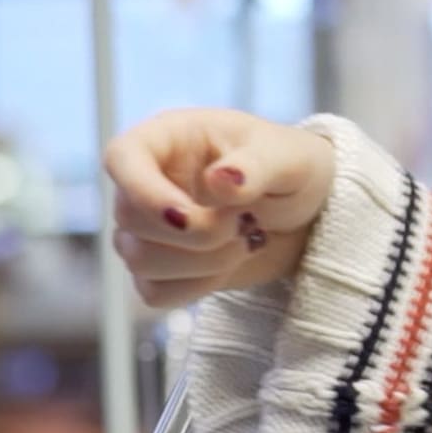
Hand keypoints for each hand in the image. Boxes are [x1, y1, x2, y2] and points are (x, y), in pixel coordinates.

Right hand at [103, 108, 335, 307]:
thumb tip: (219, 180)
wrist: (310, 215)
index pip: (121, 157)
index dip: (143, 191)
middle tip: (248, 222)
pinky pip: (156, 293)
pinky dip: (199, 286)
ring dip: (204, 261)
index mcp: (169, 139)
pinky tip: (232, 261)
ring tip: (248, 239)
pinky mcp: (160, 269)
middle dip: (196, 233)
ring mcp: (148, 228)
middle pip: (132, 220)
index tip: (187, 215)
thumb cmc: (294, 170)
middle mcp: (149, 181)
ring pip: (141, 261)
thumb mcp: (291, 159)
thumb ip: (257, 166)